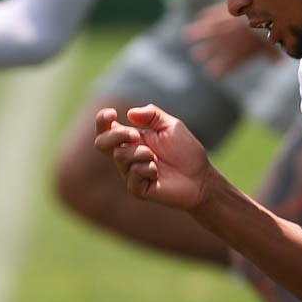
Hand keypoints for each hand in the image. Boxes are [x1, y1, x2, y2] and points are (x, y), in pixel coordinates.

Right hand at [93, 105, 214, 209]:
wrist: (200, 176)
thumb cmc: (185, 150)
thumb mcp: (171, 125)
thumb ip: (152, 115)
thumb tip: (130, 113)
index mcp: (131, 139)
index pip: (106, 129)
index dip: (102, 120)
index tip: (113, 112)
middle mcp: (127, 155)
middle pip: (102, 143)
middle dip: (116, 135)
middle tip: (136, 136)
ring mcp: (130, 173)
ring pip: (120, 157)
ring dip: (142, 153)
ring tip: (157, 158)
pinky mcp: (137, 188)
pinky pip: (133, 175)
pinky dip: (148, 169)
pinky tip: (158, 173)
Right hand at [184, 5, 280, 78]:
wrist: (258, 21)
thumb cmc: (266, 37)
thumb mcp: (270, 49)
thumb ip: (272, 58)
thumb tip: (279, 63)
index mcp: (232, 57)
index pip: (219, 68)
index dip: (216, 69)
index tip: (213, 71)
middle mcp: (221, 46)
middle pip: (205, 54)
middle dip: (203, 54)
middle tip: (199, 55)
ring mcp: (218, 31)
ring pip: (199, 34)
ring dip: (194, 34)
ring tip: (187, 35)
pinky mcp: (217, 16)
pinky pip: (207, 16)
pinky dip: (204, 17)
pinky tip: (201, 17)